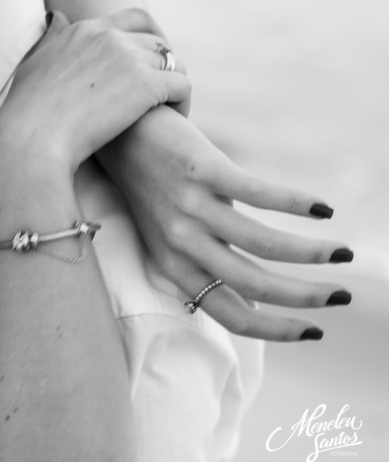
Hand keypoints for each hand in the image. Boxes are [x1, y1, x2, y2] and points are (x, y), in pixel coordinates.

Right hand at [0, 9, 189, 173]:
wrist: (32, 137)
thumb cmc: (26, 111)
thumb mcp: (33, 63)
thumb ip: (50, 39)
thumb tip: (58, 17)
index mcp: (84, 30)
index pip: (134, 18)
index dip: (150, 37)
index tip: (151, 61)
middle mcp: (109, 36)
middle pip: (157, 43)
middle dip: (163, 67)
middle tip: (162, 94)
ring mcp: (129, 58)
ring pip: (174, 64)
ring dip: (174, 86)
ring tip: (168, 110)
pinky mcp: (147, 84)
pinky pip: (182, 86)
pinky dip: (182, 103)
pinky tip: (173, 121)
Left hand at [98, 107, 351, 341]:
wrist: (118, 130)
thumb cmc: (154, 186)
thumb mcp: (171, 236)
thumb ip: (208, 266)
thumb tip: (258, 303)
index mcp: (174, 265)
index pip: (229, 313)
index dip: (275, 330)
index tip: (315, 331)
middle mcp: (180, 241)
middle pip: (253, 285)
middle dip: (306, 296)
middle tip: (343, 297)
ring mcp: (190, 205)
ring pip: (262, 244)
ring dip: (312, 253)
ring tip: (344, 254)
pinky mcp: (202, 169)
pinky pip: (259, 194)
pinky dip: (297, 204)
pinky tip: (324, 209)